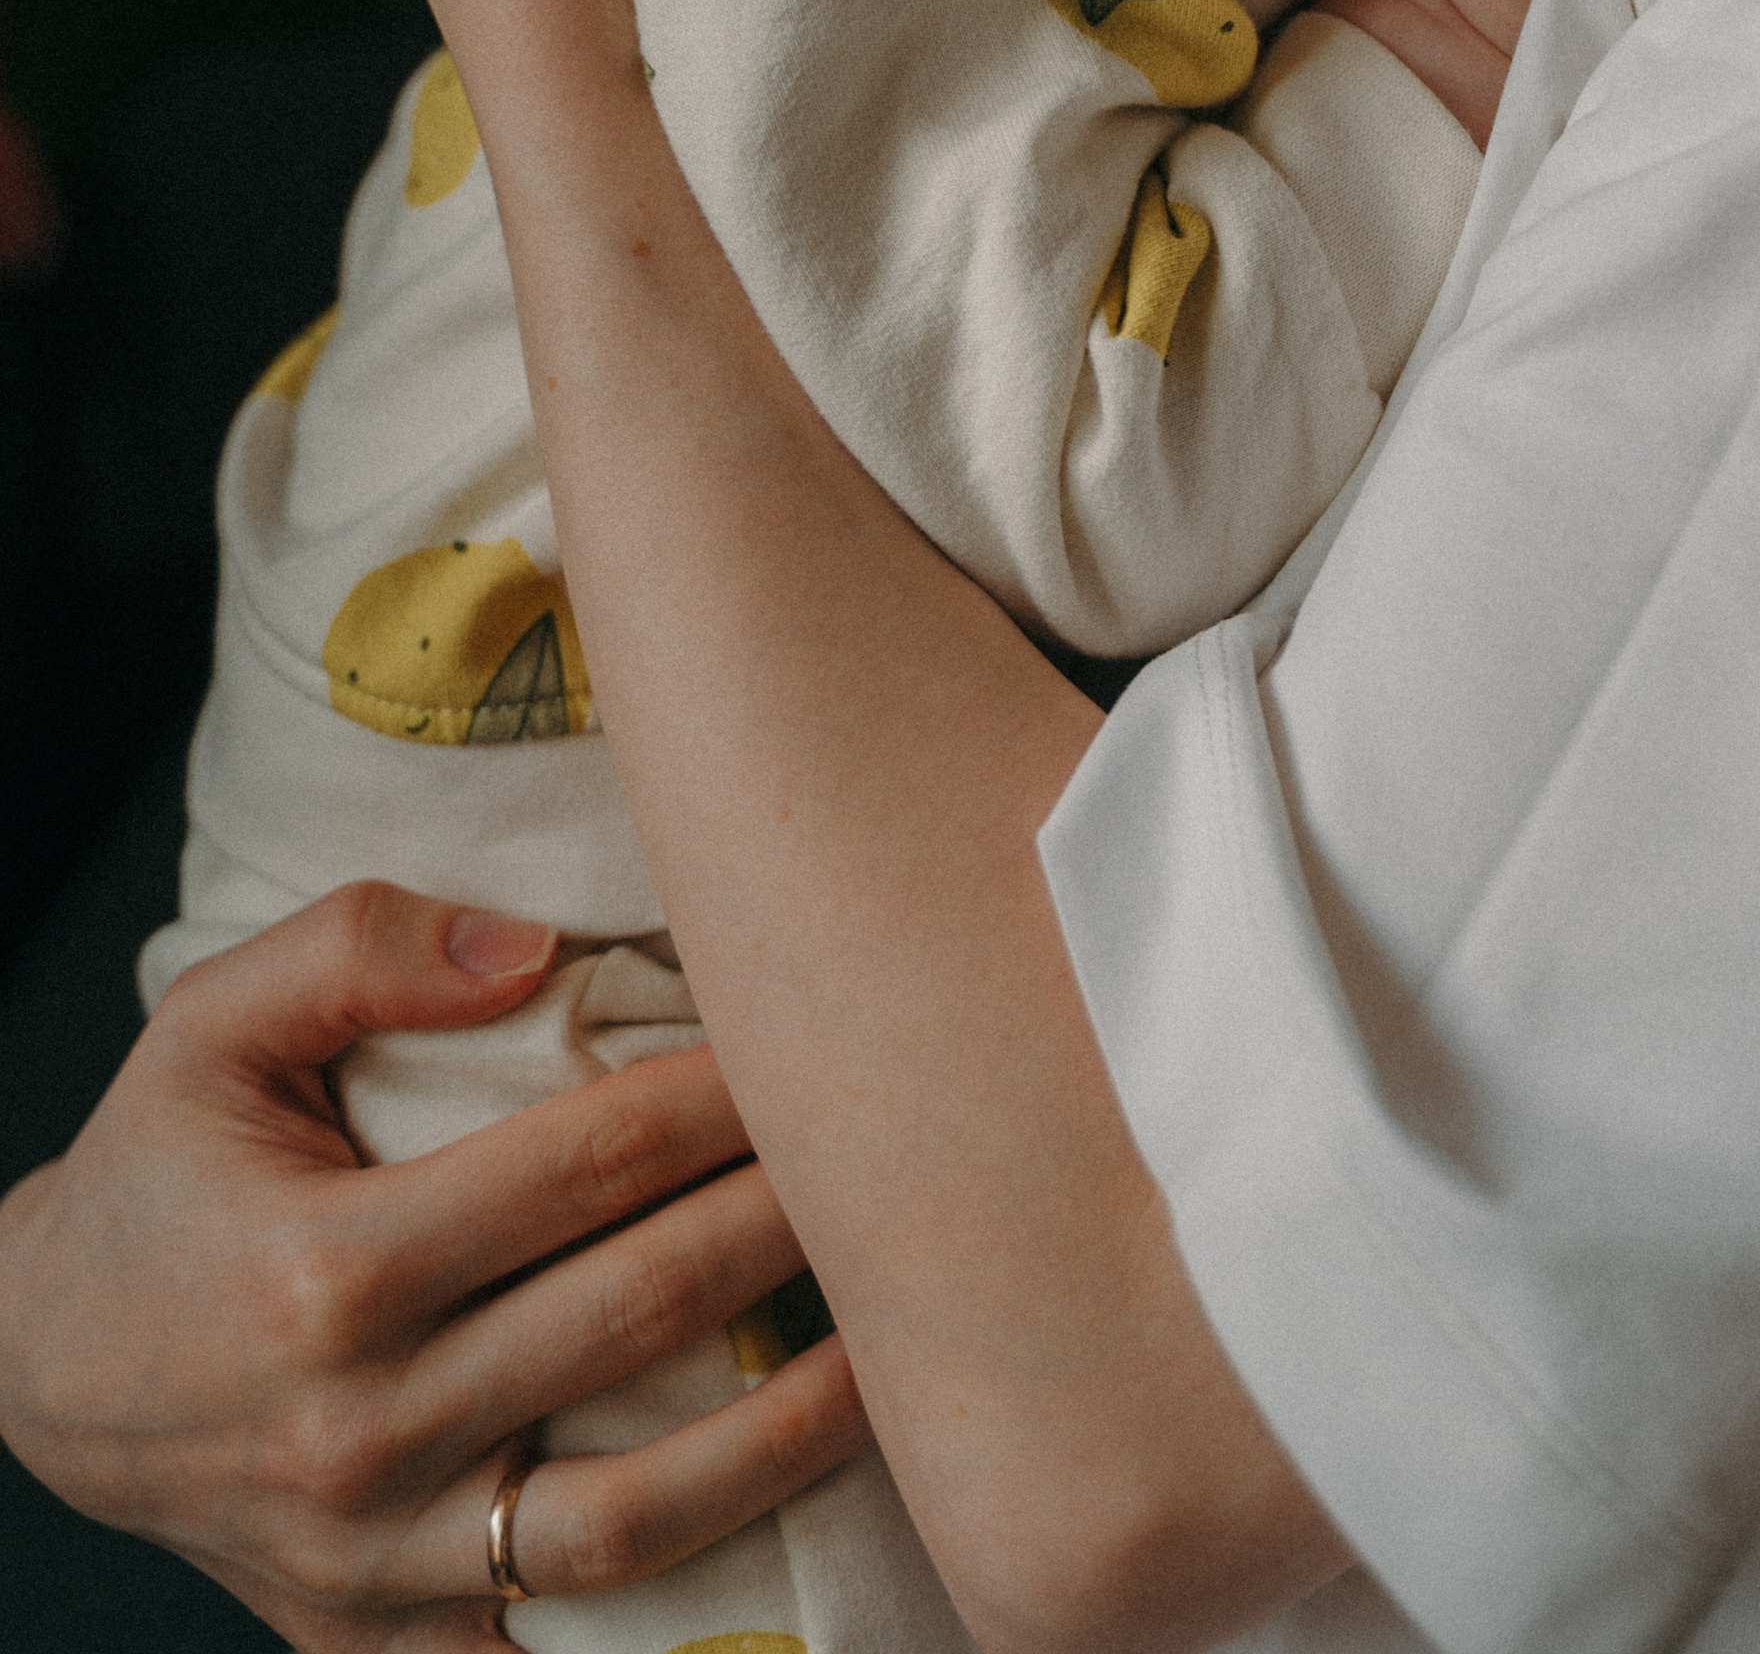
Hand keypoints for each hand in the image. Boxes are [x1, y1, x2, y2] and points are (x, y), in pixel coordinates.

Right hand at [0, 883, 865, 1651]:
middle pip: (634, 1315)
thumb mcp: (210, 1024)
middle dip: (787, 1223)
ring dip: (786, 1433)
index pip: (584, 1168)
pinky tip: (793, 1526)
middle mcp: (355, 1434)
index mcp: (323, 1272)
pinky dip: (688, 1594)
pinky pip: (564, 1638)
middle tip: (902, 1157)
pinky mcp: (383, 1644)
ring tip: (897, 1351)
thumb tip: (529, 949)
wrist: (46, 1370)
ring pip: (632, 1516)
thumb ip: (356, 947)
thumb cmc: (162, 1174)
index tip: (813, 1042)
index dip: (716, 1099)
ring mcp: (375, 1561)